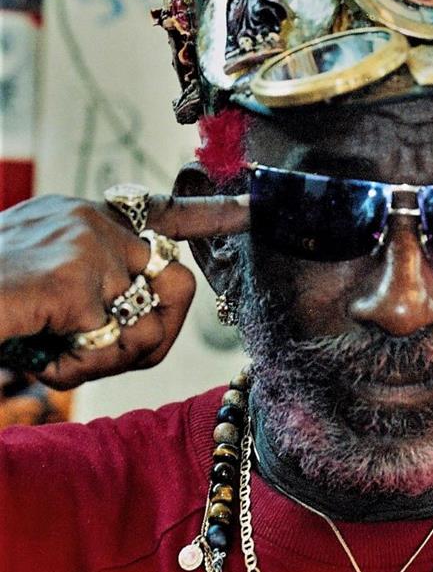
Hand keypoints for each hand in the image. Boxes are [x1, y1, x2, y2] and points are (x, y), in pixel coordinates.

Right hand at [0, 193, 248, 388]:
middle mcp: (89, 219)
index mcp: (79, 219)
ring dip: (104, 358)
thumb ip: (101, 300)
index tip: (254, 206)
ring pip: (145, 324)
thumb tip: (155, 322)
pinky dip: (78, 365)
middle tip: (89, 356)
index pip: (159, 212)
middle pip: (171, 288)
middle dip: (147, 339)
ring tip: (52, 352)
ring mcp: (84, 242)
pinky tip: (39, 352)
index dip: (211, 214)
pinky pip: (113, 342)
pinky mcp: (75, 275)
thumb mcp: (48, 304)